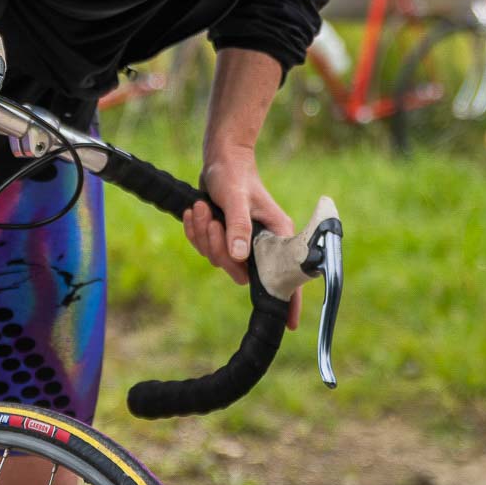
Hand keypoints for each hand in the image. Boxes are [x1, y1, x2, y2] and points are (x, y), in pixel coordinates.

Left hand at [182, 144, 300, 330]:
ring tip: (202, 208)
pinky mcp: (224, 237)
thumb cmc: (234, 174)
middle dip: (218, 249)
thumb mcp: (236, 198)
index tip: (291, 325)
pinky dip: (196, 232)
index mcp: (276, 235)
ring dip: (203, 235)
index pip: (286, 275)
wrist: (220, 159)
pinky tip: (195, 212)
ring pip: (218, 259)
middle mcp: (262, 243)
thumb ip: (238, 227)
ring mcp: (242, 241)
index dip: (289, 301)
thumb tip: (239, 257)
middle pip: (238, 270)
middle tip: (213, 222)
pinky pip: (205, 248)